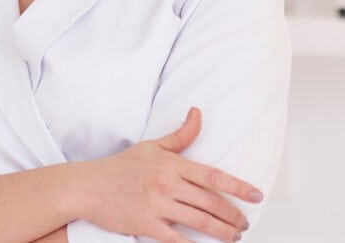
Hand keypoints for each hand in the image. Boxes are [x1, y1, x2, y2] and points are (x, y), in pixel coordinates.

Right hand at [81, 107, 262, 242]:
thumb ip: (180, 135)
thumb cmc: (121, 166)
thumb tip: (198, 113)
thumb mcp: (152, 146)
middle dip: (233, 215)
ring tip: (234, 237)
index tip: (256, 195)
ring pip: (198, 222)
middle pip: (210, 202)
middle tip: (245, 223)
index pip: (213, 176)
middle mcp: (167, 184)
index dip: (238, 187)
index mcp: (172, 164)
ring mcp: (157, 205)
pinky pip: (175, 239)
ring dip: (221, 232)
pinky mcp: (145, 225)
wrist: (88, 186)